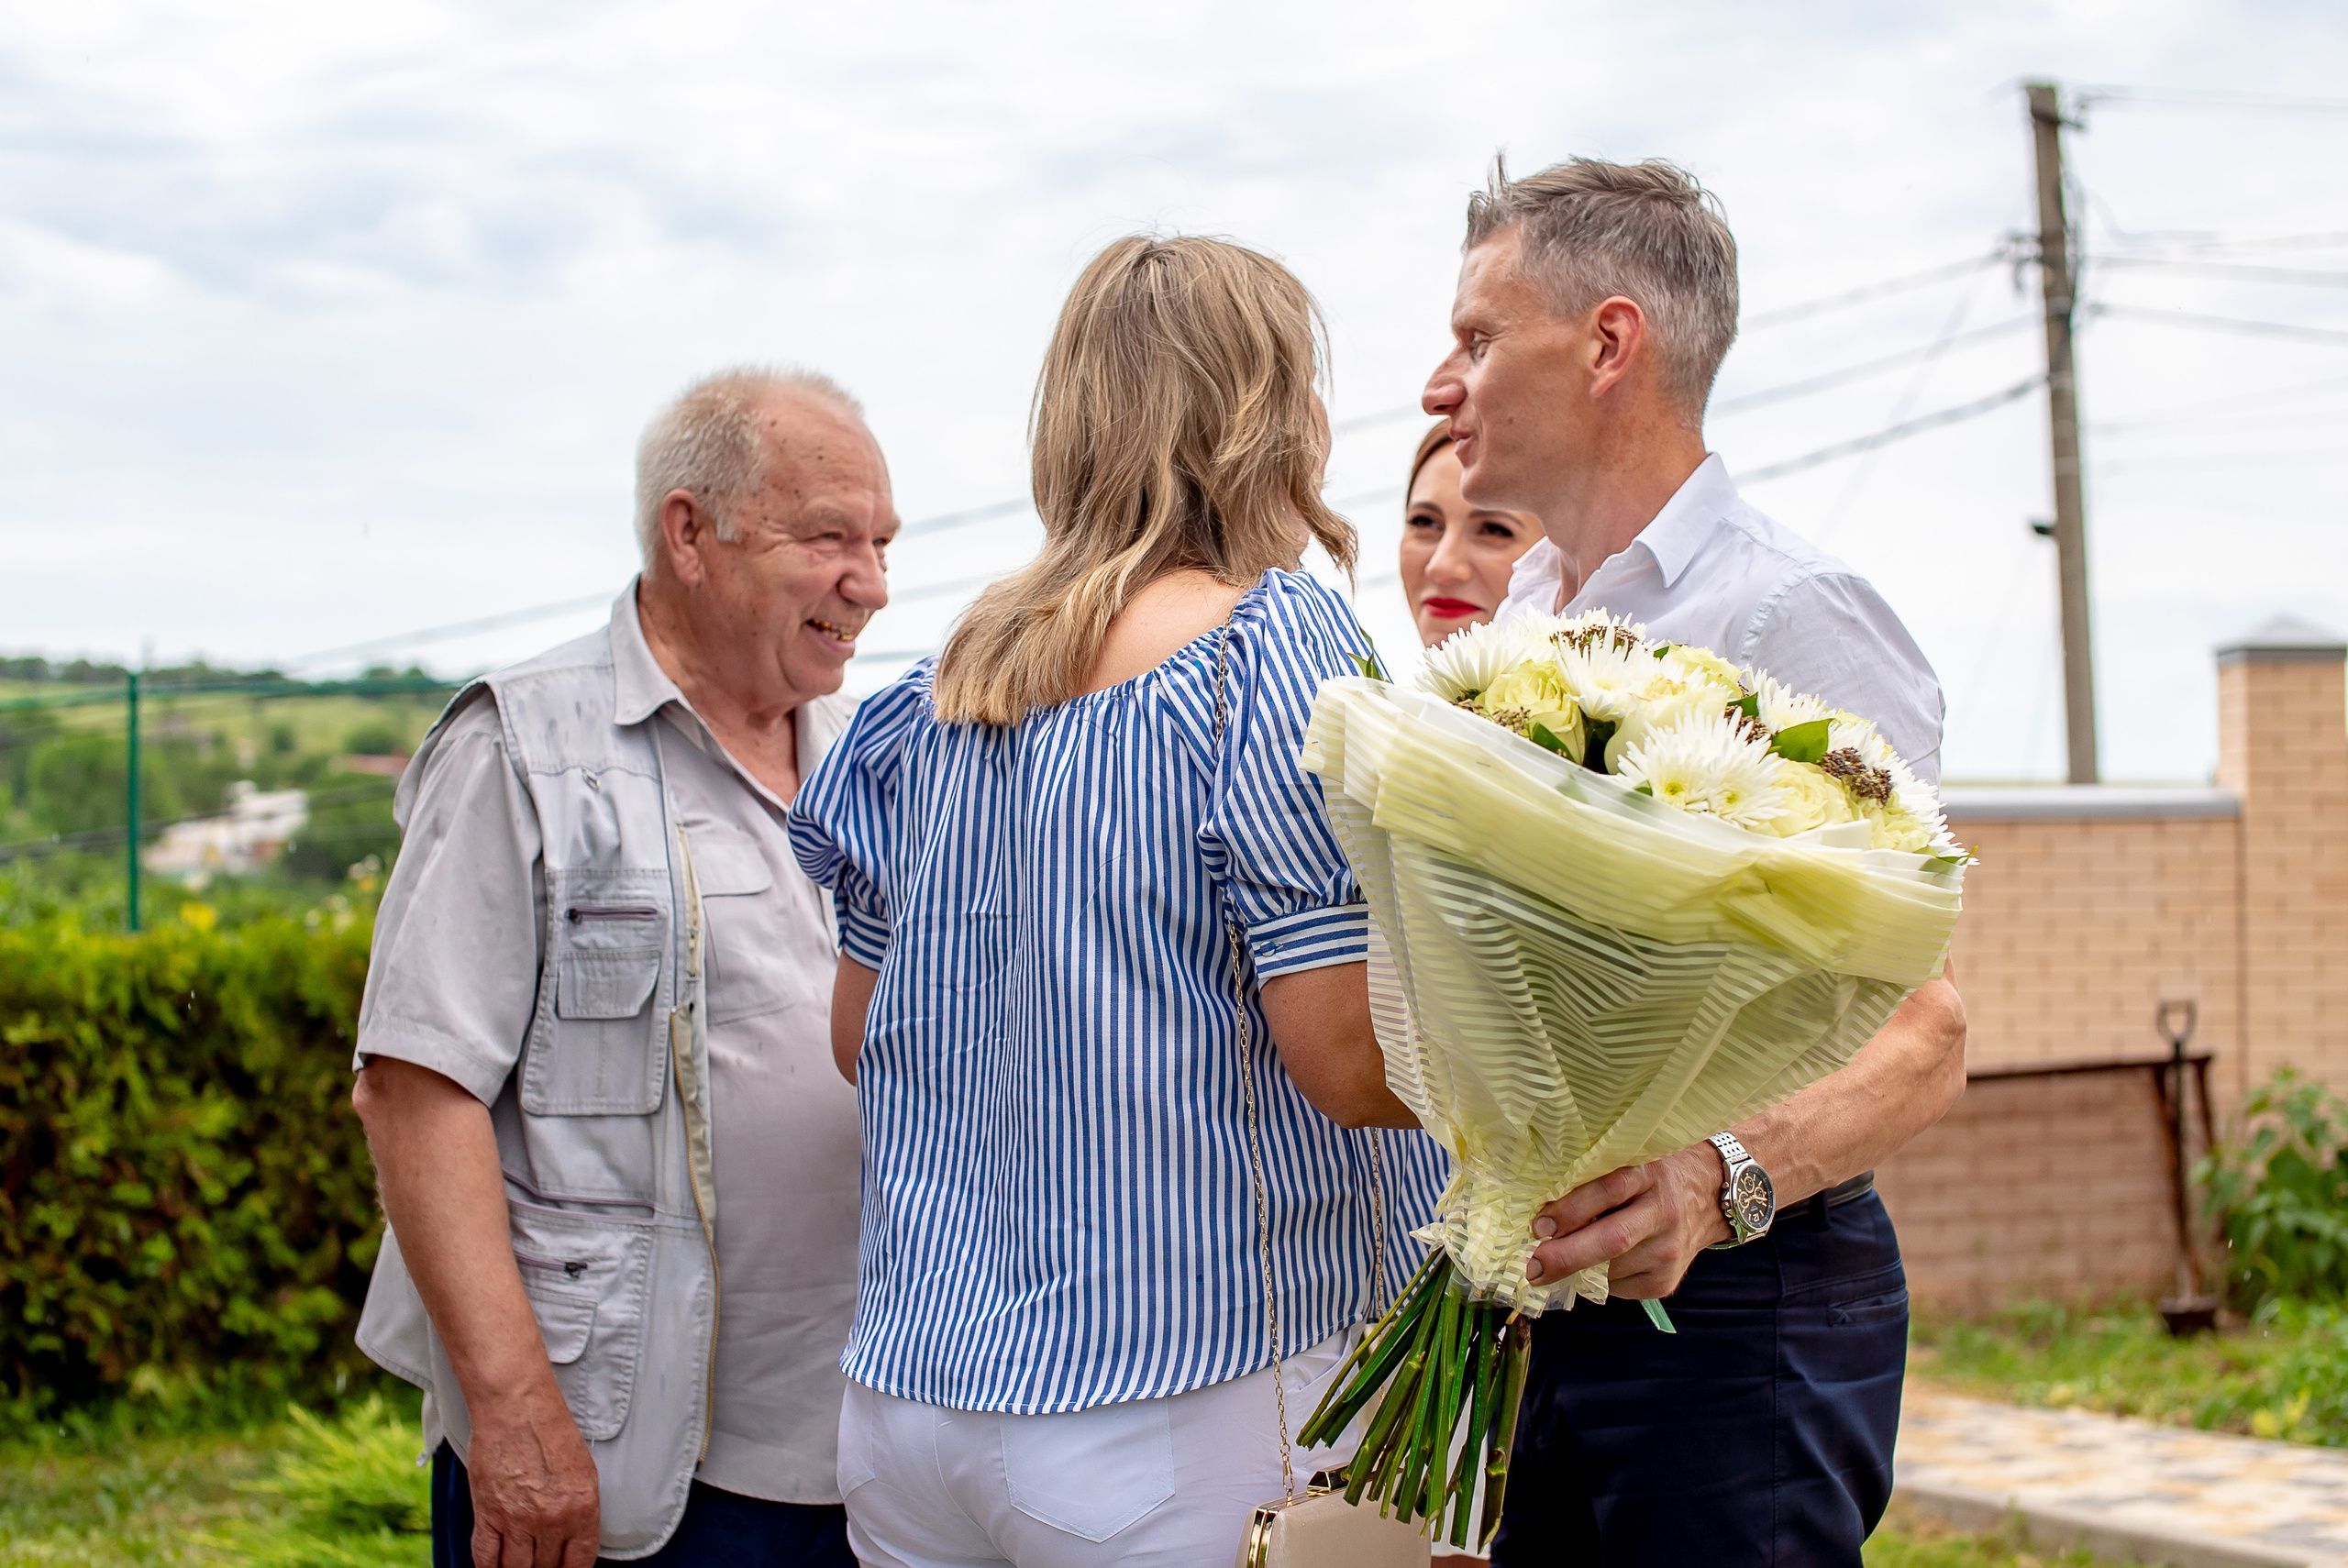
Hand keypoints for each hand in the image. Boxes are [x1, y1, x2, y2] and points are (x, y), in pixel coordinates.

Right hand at [464, 1383, 600, 1567]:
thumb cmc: (550, 1430)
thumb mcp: (582, 1471)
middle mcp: (552, 1519)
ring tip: (518, 1562)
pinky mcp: (488, 1514)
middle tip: (538, 1561)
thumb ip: (579, 1509)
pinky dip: (488, 1567)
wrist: (517, 1406)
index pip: (579, 1563)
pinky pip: (485, 1558)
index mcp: (582, 1508)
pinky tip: (494, 1564)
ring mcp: (518, 1519)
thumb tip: (572, 1540)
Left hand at [1523, 1142, 1730, 1299]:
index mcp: (1649, 1174)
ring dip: (1577, 1269)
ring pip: (1611, 1269)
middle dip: (1567, 1255)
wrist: (1708, 1197)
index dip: (1572, 1210)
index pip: (1609, 1191)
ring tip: (1553, 1263)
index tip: (1539, 1225)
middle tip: (1533, 1266)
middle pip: (1613, 1239)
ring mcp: (1669, 1251)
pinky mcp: (1667, 1282)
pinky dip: (1597, 1279)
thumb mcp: (1630, 1163)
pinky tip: (1595, 1267)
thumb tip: (1544, 1219)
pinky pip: (1619, 1287)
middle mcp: (1663, 1213)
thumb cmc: (1652, 1177)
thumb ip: (1595, 1182)